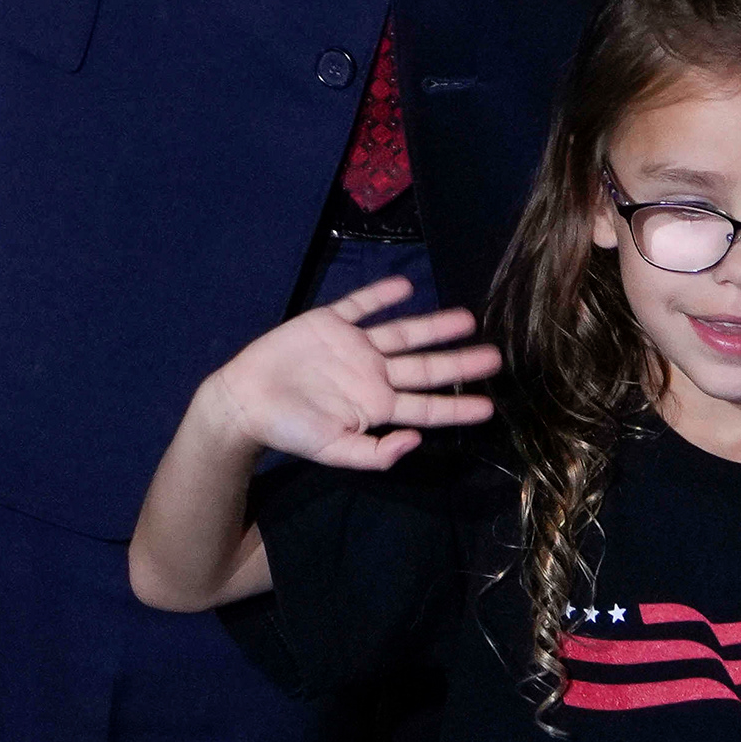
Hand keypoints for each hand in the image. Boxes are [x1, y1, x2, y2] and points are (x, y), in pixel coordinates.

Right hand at [194, 279, 502, 474]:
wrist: (245, 401)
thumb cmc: (290, 430)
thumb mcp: (334, 452)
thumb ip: (375, 454)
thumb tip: (415, 440)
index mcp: (376, 407)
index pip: (425, 407)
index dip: (456, 407)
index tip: (489, 407)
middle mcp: (372, 374)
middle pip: (424, 367)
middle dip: (459, 363)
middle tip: (495, 357)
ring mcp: (353, 347)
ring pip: (402, 334)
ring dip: (433, 326)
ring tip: (465, 319)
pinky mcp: (328, 322)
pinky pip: (360, 305)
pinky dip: (380, 295)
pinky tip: (404, 287)